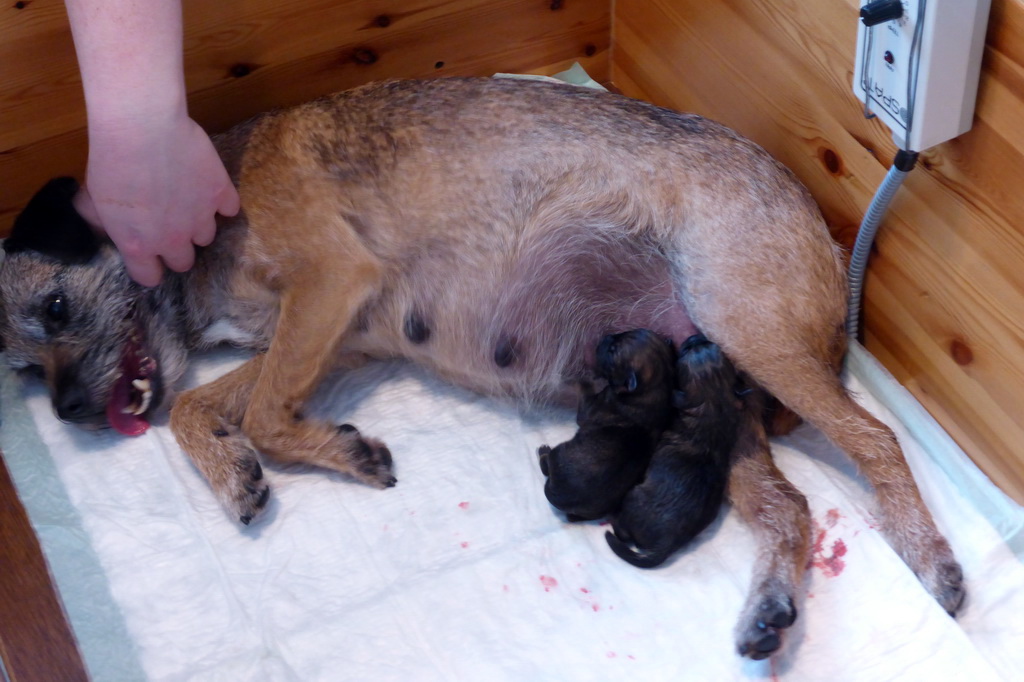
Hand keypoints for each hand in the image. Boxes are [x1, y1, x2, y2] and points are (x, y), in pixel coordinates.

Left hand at [75, 112, 239, 286]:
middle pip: (183, 262)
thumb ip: (103, 221)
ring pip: (207, 236)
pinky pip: (229, 209)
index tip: (148, 254)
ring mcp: (201, 218)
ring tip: (187, 201)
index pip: (150, 277)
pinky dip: (220, 200)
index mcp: (138, 245)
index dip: (149, 267)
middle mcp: (173, 239)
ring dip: (197, 223)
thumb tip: (104, 226)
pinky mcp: (221, 195)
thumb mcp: (94, 196)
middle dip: (176, 247)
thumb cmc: (110, 160)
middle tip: (169, 224)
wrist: (142, 127)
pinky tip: (207, 186)